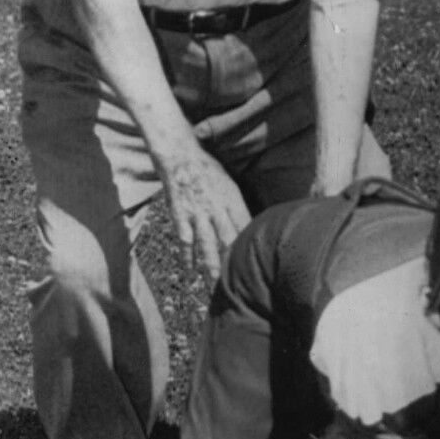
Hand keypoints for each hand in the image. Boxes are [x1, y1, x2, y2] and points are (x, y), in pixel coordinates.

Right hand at [161, 146, 250, 280]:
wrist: (180, 155)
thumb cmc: (207, 168)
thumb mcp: (229, 183)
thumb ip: (237, 205)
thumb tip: (250, 224)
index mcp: (232, 198)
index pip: (246, 225)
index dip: (252, 244)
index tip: (259, 262)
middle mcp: (216, 207)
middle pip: (229, 239)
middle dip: (235, 261)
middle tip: (242, 282)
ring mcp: (197, 213)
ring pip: (207, 244)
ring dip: (212, 265)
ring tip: (216, 283)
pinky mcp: (180, 215)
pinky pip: (185, 240)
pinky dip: (187, 256)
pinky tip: (189, 269)